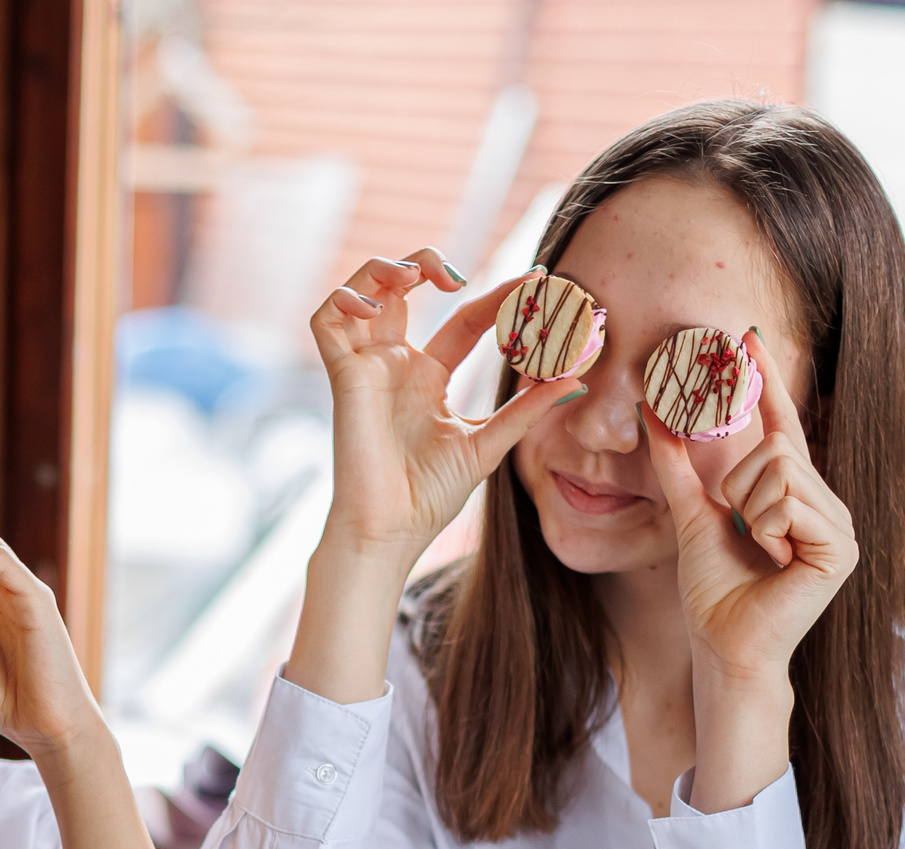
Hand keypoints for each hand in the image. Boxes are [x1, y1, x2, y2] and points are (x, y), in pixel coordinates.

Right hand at [312, 250, 592, 573]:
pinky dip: (345, 298)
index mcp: (429, 377)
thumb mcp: (489, 444)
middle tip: (461, 273)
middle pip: (406, 288)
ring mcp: (368, 366)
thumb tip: (578, 379)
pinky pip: (327, 318)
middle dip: (430, 262)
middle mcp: (396, 364)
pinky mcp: (342, 375)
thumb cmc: (429, 497)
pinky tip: (374, 307)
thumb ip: (527, 410)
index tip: (539, 278)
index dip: (500, 296)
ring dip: (385, 268)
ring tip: (415, 275)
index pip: (467, 319)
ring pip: (362, 290)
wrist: (390, 530)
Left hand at [642, 329, 857, 684]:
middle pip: (776, 447)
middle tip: (743, 533)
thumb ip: (677, 465)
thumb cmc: (714, 590)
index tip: (748, 339)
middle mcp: (826, 502)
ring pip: (781, 471)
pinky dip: (767, 531)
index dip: (766, 383)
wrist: (723, 644)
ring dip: (750, 512)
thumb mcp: (691, 514)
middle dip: (740, 489)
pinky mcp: (842, 547)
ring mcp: (841, 525)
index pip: (781, 426)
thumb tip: (654, 412)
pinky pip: (790, 502)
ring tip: (760, 551)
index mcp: (795, 493)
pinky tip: (775, 561)